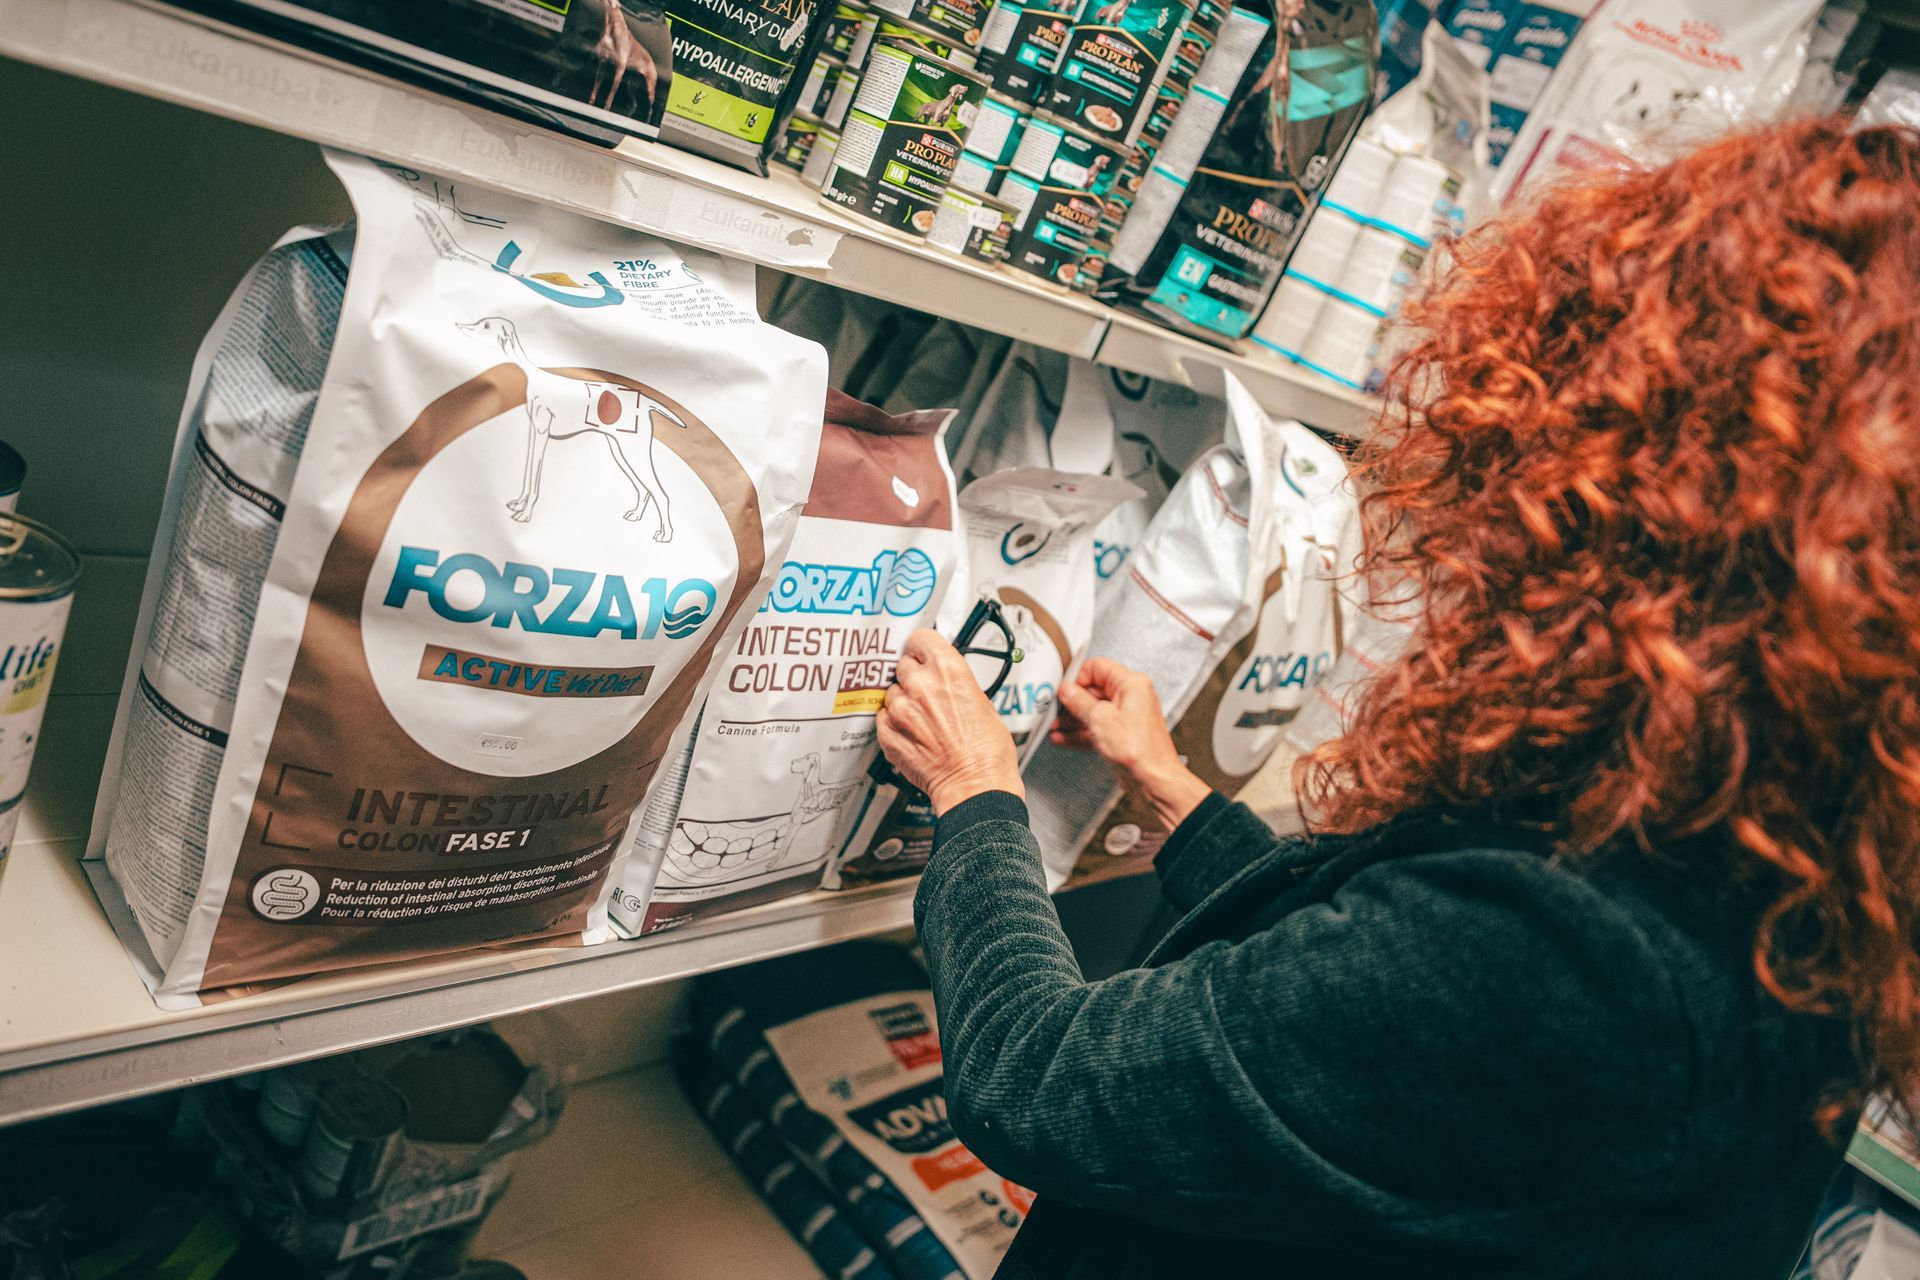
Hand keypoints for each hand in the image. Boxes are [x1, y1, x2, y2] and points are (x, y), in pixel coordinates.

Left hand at [876, 630, 1022, 815]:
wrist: (975, 785)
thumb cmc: (987, 751)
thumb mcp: (984, 702)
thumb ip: (957, 682)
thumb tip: (946, 678)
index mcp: (948, 670)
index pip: (920, 638)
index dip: (922, 647)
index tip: (923, 653)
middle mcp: (920, 685)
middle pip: (903, 665)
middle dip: (914, 676)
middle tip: (927, 693)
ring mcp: (900, 709)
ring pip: (892, 692)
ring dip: (903, 701)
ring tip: (923, 720)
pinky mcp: (888, 733)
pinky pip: (883, 717)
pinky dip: (894, 723)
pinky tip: (914, 733)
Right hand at [1051, 658, 1209, 830]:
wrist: (1152, 779)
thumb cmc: (1139, 750)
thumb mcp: (1100, 718)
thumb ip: (1079, 701)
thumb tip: (1067, 691)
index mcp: (1131, 684)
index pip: (1097, 668)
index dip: (1077, 679)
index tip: (1062, 690)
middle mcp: (1131, 697)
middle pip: (1093, 691)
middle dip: (1071, 703)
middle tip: (1055, 710)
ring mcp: (1127, 717)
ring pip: (1093, 712)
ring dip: (1072, 719)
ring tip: (1055, 726)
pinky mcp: (1121, 735)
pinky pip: (1096, 728)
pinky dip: (1080, 733)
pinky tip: (1064, 737)